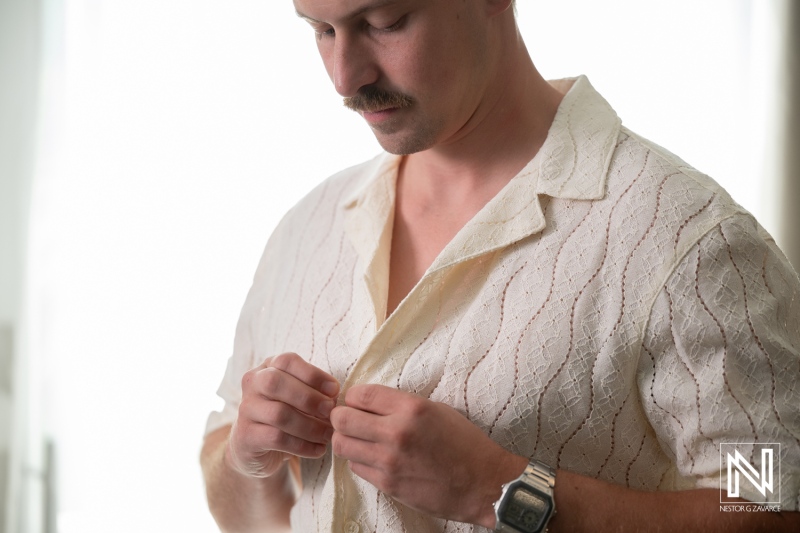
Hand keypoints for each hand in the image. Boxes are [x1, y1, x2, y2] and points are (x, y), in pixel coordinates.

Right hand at [227, 352, 339, 478]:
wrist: (256, 449)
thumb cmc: (286, 416)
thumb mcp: (298, 398)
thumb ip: (314, 392)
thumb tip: (334, 396)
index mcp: (267, 367)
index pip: (287, 361)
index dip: (312, 374)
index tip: (335, 390)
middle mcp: (252, 384)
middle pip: (275, 383)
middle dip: (308, 397)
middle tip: (330, 412)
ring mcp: (245, 410)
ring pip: (278, 414)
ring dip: (310, 426)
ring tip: (328, 434)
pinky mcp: (246, 436)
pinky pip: (276, 438)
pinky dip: (302, 445)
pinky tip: (318, 449)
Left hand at [330, 384, 526, 527]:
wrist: (483, 484)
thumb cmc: (463, 443)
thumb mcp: (435, 410)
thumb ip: (399, 405)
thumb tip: (366, 403)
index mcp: (411, 408)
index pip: (360, 394)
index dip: (353, 397)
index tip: (356, 401)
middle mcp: (396, 432)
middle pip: (341, 419)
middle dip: (341, 417)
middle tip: (350, 420)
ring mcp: (389, 461)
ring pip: (342, 445)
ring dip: (346, 440)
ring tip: (360, 439)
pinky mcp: (388, 484)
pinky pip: (356, 467)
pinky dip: (360, 460)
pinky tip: (374, 458)